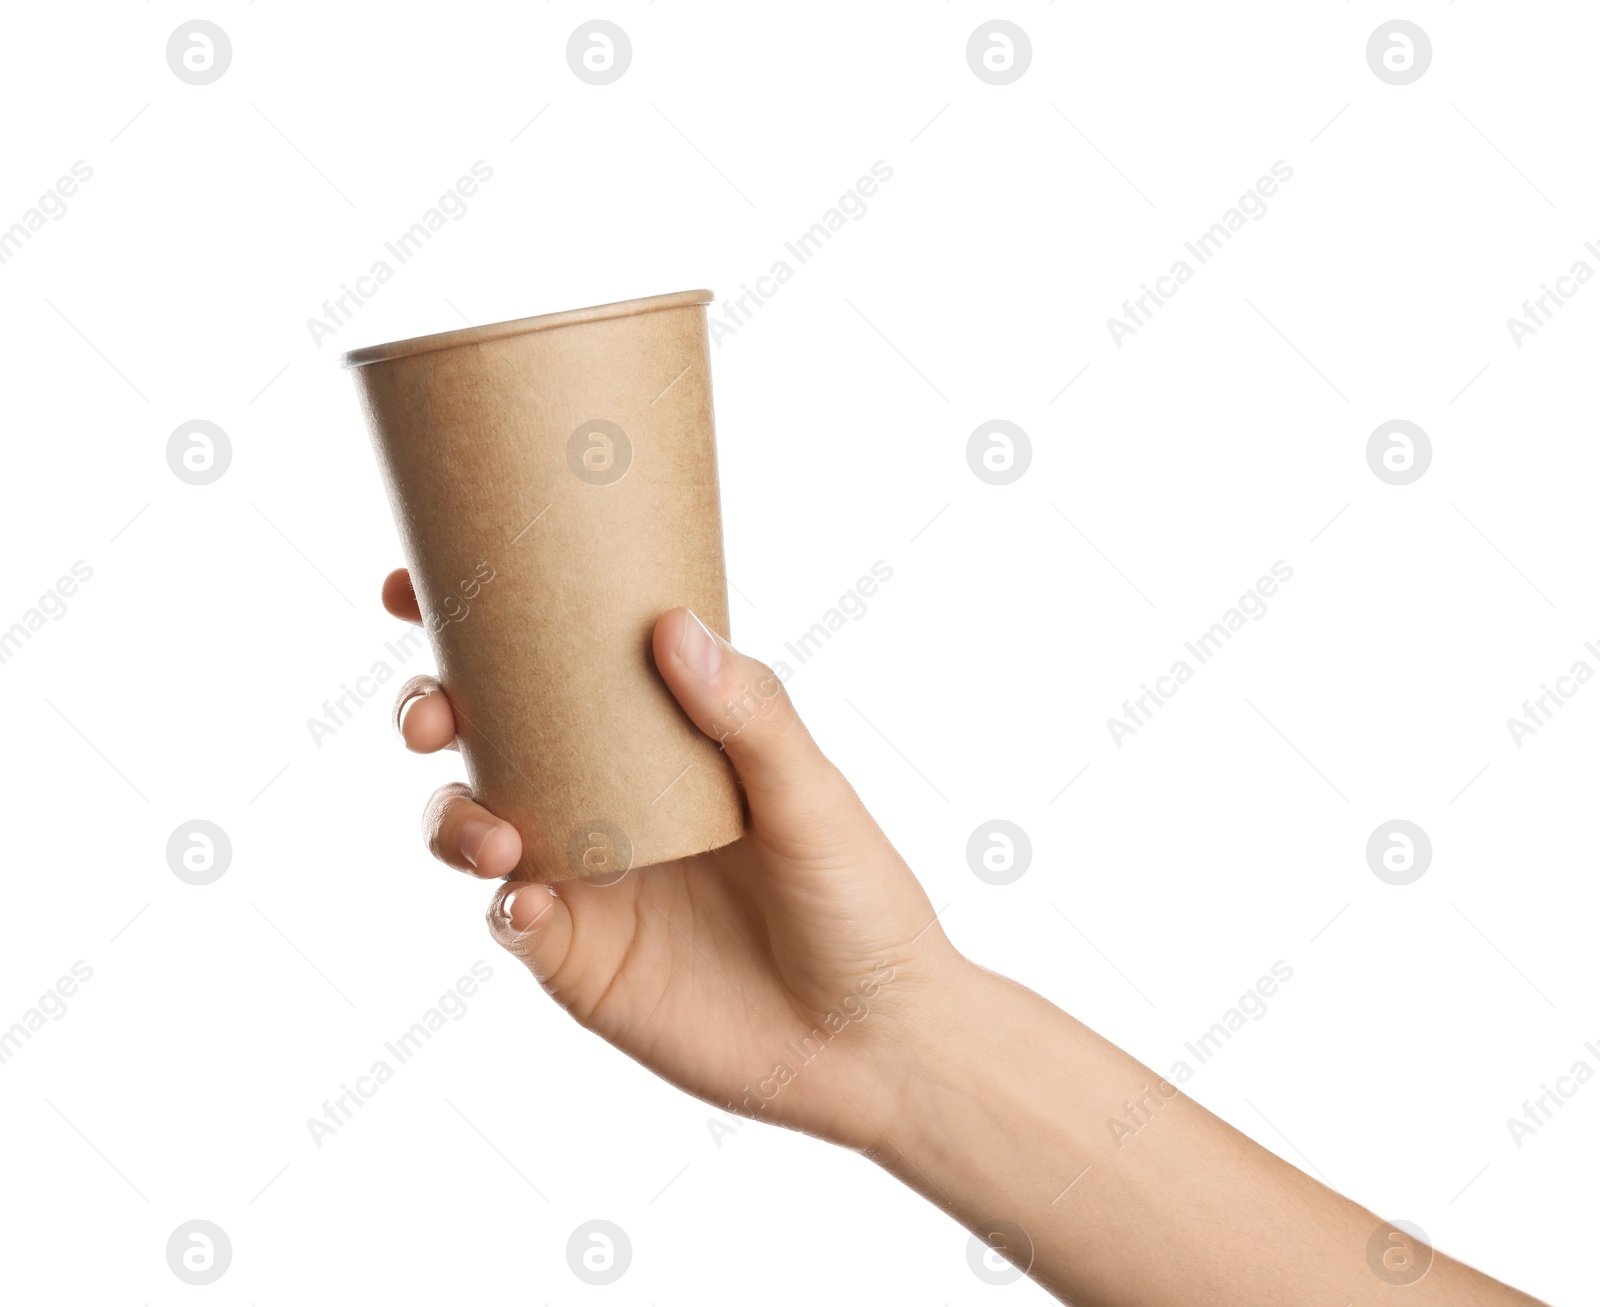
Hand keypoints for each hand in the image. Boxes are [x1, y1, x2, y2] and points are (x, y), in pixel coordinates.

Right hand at [381, 567, 963, 1149]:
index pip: (557, 662)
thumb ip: (749, 716)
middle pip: (486, 734)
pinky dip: (502, 907)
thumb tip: (672, 625)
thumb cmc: (859, 900)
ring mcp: (585, 878)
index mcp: (658, 737)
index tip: (414, 587)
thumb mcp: (812, 797)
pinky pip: (508, 922)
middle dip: (434, 709)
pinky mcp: (577, 958)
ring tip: (495, 837)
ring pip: (472, 825)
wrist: (871, 1042)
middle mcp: (606, 797)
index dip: (474, 623)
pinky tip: (531, 905)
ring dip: (453, 817)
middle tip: (435, 715)